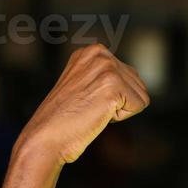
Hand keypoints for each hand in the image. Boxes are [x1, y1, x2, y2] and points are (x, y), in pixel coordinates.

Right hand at [14, 43, 149, 167]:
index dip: (113, 97)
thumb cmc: (65, 119)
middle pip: (138, 84)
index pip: (129, 75)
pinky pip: (140, 105)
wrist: (46, 136)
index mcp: (92, 51)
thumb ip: (106, 76)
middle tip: (90, 107)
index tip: (88, 100)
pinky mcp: (113, 84)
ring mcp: (106, 67)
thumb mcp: (85, 85)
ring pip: (141, 95)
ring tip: (92, 109)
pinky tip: (97, 114)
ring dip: (120, 109)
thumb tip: (137, 80)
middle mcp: (99, 53)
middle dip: (119, 102)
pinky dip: (121, 117)